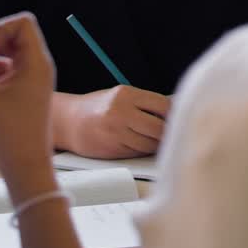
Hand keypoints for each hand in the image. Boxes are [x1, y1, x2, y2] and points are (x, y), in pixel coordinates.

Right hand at [54, 84, 169, 158]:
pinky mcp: (111, 149)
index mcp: (126, 94)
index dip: (174, 114)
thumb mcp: (122, 96)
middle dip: (168, 132)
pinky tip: (141, 144)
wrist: (69, 122)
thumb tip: (177, 111)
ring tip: (156, 138)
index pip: (163, 106)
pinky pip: (138, 152)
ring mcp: (115, 132)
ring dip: (157, 144)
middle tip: (172, 132)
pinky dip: (144, 150)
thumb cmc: (101, 107)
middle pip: (159, 128)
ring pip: (150, 144)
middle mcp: (120, 112)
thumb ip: (146, 103)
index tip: (179, 118)